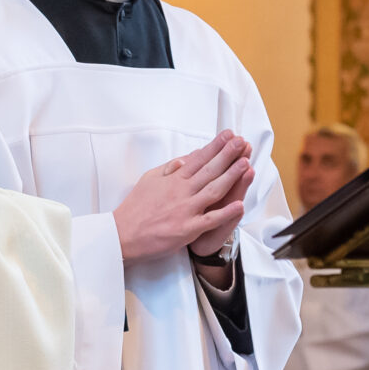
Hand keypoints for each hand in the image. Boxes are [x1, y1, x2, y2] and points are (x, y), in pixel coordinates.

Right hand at [115, 132, 253, 263]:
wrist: (123, 234)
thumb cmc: (136, 208)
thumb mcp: (150, 180)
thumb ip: (170, 169)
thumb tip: (186, 159)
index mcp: (173, 179)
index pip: (198, 158)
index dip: (215, 146)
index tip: (228, 135)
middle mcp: (181, 191)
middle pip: (209, 170)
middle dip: (227, 154)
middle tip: (241, 142)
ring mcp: (185, 210)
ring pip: (213, 190)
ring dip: (231, 176)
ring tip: (245, 163)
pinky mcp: (186, 229)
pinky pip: (210, 220)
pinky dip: (225, 213)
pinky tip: (239, 205)